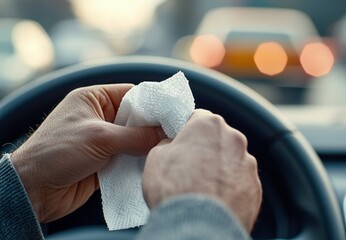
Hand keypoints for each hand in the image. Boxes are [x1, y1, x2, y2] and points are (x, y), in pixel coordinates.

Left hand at [11, 84, 164, 222]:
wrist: (35, 189)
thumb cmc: (58, 152)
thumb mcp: (101, 138)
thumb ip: (136, 136)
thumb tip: (165, 134)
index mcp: (94, 98)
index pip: (132, 94)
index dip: (154, 102)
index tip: (175, 112)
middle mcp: (100, 116)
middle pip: (136, 117)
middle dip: (154, 126)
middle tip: (176, 132)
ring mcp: (103, 138)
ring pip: (135, 138)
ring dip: (148, 145)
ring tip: (168, 148)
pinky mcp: (105, 159)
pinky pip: (129, 156)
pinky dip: (140, 160)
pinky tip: (153, 162)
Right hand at [142, 109, 261, 231]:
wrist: (199, 226)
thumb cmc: (175, 189)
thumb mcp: (156, 158)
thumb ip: (168, 144)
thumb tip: (173, 146)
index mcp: (210, 125)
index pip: (198, 118)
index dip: (188, 131)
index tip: (182, 144)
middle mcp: (234, 139)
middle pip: (218, 139)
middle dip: (206, 149)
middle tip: (190, 168)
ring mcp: (248, 164)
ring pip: (231, 160)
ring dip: (220, 169)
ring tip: (203, 188)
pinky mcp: (255, 187)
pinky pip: (240, 182)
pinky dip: (230, 188)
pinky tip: (216, 200)